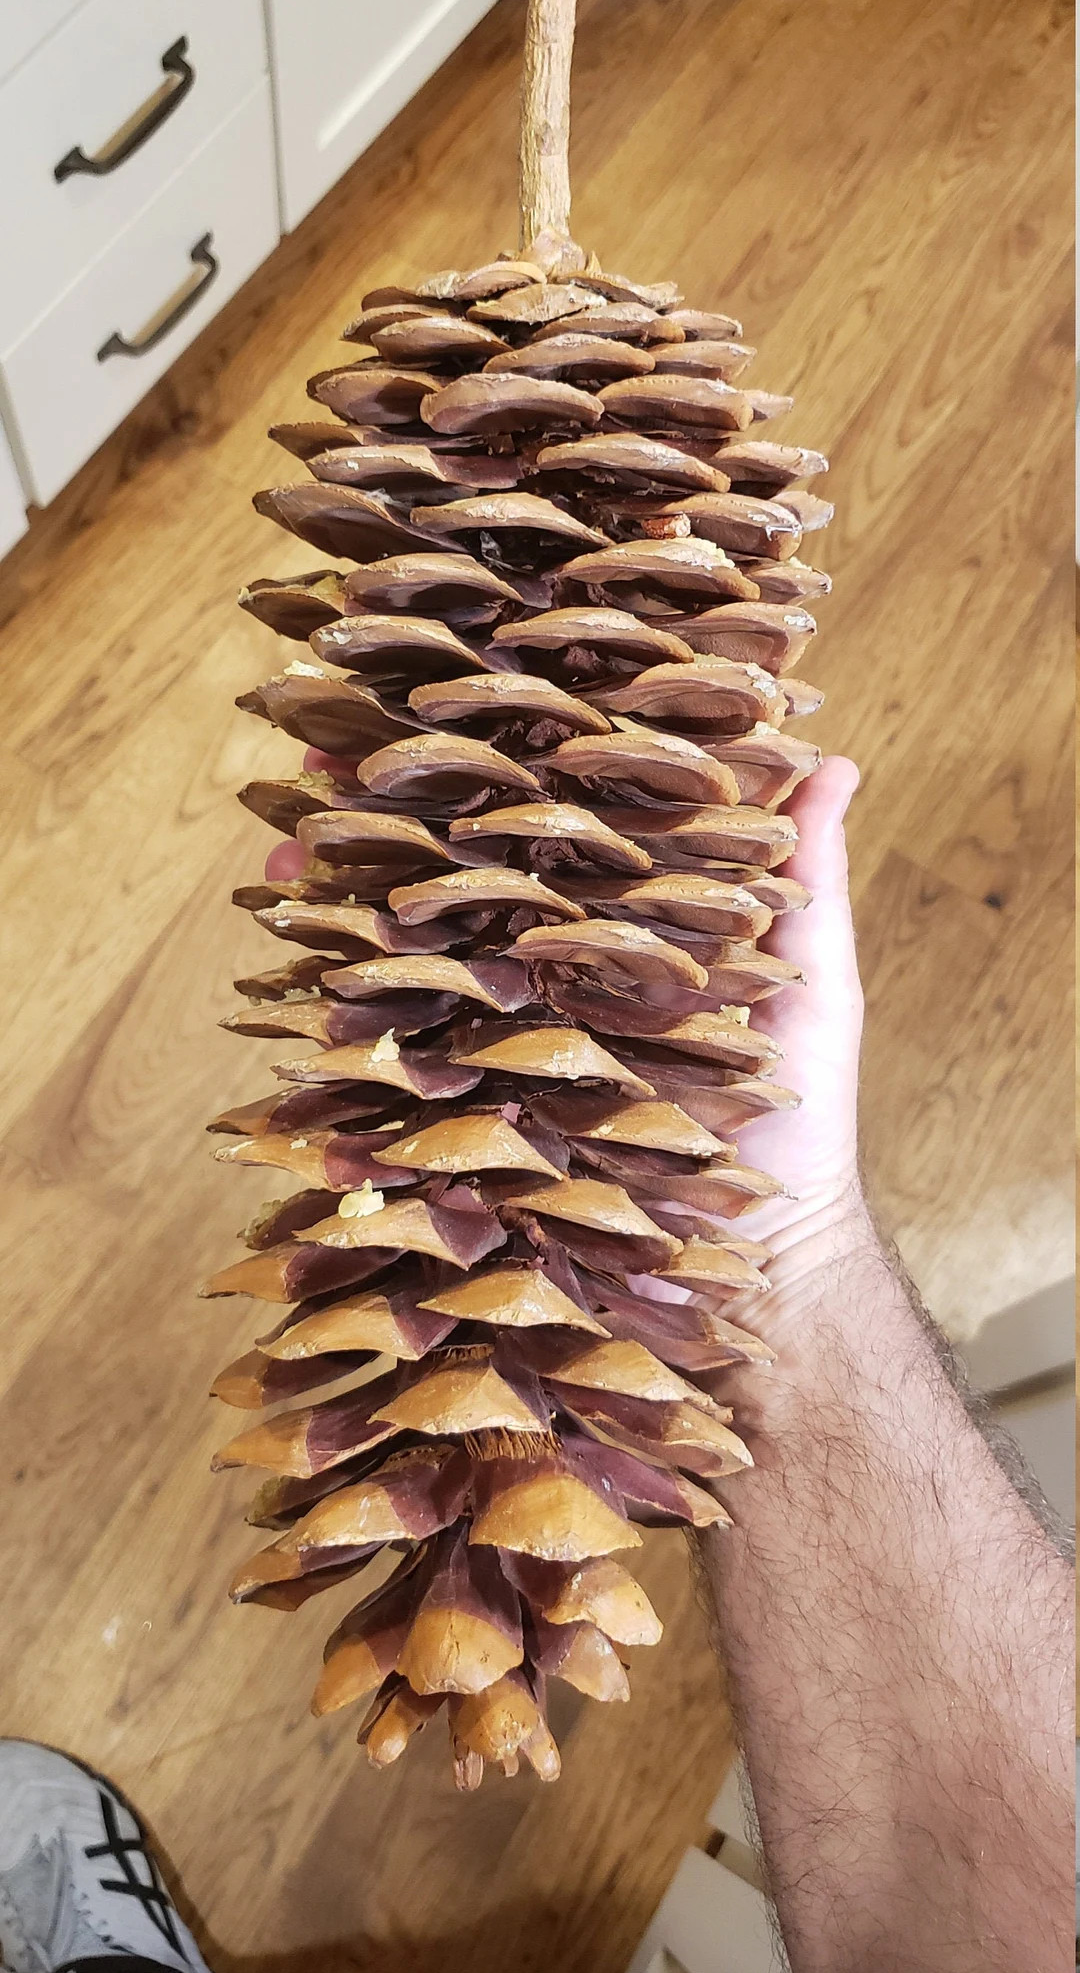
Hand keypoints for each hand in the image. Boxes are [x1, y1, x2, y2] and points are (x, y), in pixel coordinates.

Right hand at [258, 746, 869, 1334]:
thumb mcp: (811, 988)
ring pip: (391, 976)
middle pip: (437, 886)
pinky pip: (386, 1101)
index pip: (529, 829)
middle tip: (317, 753)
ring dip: (326, 920)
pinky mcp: (468, 1140)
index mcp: (605, 934)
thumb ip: (803, 880)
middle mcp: (534, 985)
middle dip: (370, 820)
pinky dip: (339, 1078)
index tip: (440, 697)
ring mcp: (491, 1060)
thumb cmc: (794, 1124)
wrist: (765, 1275)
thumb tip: (835, 758)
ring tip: (285, 867)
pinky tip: (306, 1031)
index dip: (481, 766)